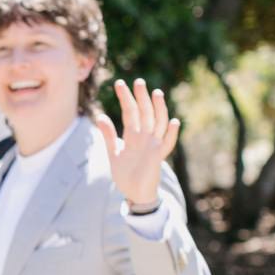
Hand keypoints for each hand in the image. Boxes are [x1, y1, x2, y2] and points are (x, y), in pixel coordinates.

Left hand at [92, 78, 179, 210]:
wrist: (134, 193)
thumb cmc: (125, 173)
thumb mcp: (114, 152)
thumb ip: (109, 135)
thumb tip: (100, 116)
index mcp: (133, 135)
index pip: (129, 112)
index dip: (125, 98)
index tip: (119, 83)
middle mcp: (145, 137)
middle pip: (144, 113)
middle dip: (141, 98)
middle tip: (138, 81)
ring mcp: (153, 146)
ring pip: (158, 123)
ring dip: (158, 109)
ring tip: (156, 93)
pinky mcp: (158, 157)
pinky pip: (167, 144)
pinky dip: (172, 134)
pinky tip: (174, 122)